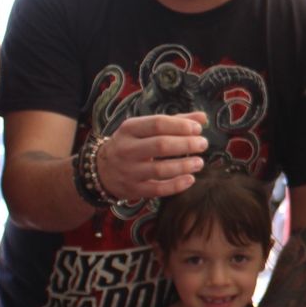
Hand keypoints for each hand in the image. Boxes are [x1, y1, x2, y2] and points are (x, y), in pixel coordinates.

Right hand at [94, 111, 209, 201]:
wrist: (102, 169)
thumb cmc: (132, 144)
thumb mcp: (145, 128)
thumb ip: (175, 122)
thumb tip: (202, 117)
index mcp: (130, 129)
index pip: (158, 124)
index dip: (181, 126)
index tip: (198, 129)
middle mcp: (127, 149)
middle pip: (160, 146)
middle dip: (186, 145)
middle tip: (203, 144)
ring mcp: (129, 171)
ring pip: (160, 169)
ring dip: (184, 166)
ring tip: (199, 162)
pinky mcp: (134, 189)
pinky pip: (158, 189)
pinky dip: (176, 185)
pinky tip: (190, 179)